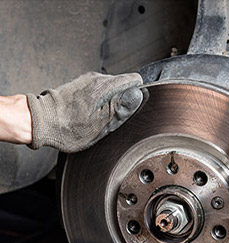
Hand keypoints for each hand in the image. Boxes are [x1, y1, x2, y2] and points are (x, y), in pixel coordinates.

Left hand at [26, 72, 142, 151]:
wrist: (40, 122)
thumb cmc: (68, 128)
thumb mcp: (101, 124)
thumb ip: (122, 109)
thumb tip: (138, 95)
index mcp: (105, 86)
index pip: (134, 80)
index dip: (138, 95)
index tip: (133, 109)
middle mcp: (97, 78)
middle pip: (123, 86)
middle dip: (124, 101)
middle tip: (115, 120)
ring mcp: (87, 80)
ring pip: (110, 90)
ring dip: (111, 103)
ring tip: (102, 120)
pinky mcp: (79, 85)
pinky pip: (99, 92)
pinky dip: (100, 103)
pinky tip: (92, 116)